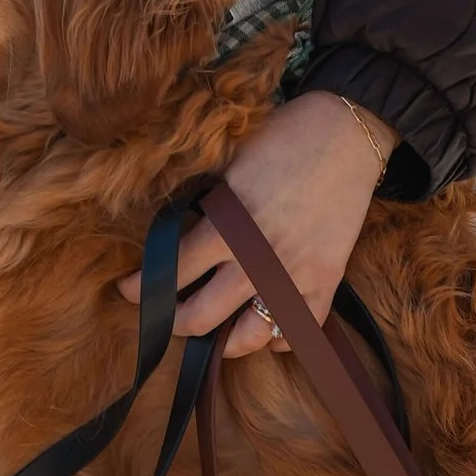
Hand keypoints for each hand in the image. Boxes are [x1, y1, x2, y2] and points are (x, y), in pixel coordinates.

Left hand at [118, 90, 393, 358]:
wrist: (346, 133)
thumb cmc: (282, 138)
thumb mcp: (229, 167)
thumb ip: (207, 207)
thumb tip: (177, 233)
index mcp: (228, 225)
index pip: (174, 271)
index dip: (144, 287)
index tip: (129, 290)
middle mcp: (258, 259)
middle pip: (202, 315)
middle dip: (175, 322)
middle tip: (166, 318)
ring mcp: (294, 275)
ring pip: (250, 336)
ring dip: (225, 342)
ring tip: (214, 334)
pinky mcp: (326, 280)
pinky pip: (300, 331)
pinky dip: (279, 339)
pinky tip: (265, 331)